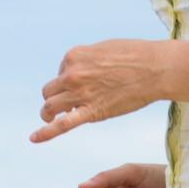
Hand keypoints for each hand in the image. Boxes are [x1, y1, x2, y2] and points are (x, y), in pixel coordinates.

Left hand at [29, 39, 165, 142]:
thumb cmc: (134, 55)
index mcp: (74, 55)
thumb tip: (81, 71)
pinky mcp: (91, 112)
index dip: (71, 78)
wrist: (154, 68)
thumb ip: (87, 60)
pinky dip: (45, 132)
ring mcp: (80, 93)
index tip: (86, 82)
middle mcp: (72, 73)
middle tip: (66, 103)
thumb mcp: (103, 48)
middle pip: (50, 90)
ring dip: (48, 114)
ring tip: (50, 118)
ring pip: (50, 107)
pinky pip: (62, 125)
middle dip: (56, 97)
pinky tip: (34, 138)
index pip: (61, 71)